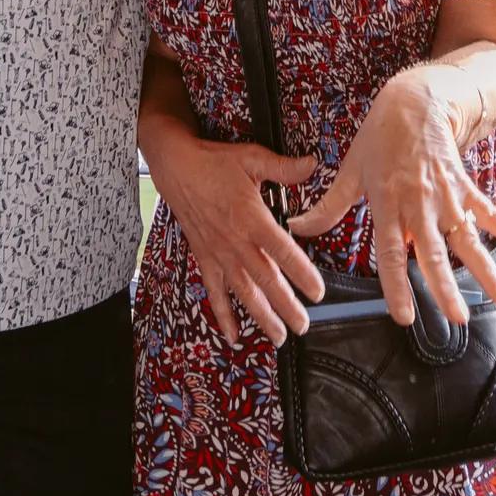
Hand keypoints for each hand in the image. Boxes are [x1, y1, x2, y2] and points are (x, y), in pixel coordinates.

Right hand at [144, 134, 322, 345]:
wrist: (177, 168)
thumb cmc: (216, 163)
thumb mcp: (252, 158)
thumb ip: (284, 168)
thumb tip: (313, 164)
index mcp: (252, 218)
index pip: (282, 251)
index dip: (301, 273)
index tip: (318, 292)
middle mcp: (236, 242)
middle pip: (265, 280)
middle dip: (286, 306)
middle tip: (304, 326)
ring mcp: (219, 253)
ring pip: (243, 291)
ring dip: (262, 316)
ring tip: (279, 337)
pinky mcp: (205, 258)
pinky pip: (214, 291)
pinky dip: (223, 315)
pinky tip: (234, 335)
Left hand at [287, 74, 495, 328]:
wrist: (415, 100)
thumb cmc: (378, 137)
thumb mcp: (350, 171)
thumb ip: (328, 206)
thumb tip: (297, 228)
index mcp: (387, 203)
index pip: (389, 253)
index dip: (397, 284)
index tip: (404, 315)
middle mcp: (419, 204)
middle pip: (433, 253)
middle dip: (446, 288)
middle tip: (458, 319)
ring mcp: (446, 196)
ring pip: (467, 239)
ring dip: (486, 270)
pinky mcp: (465, 187)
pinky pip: (490, 213)